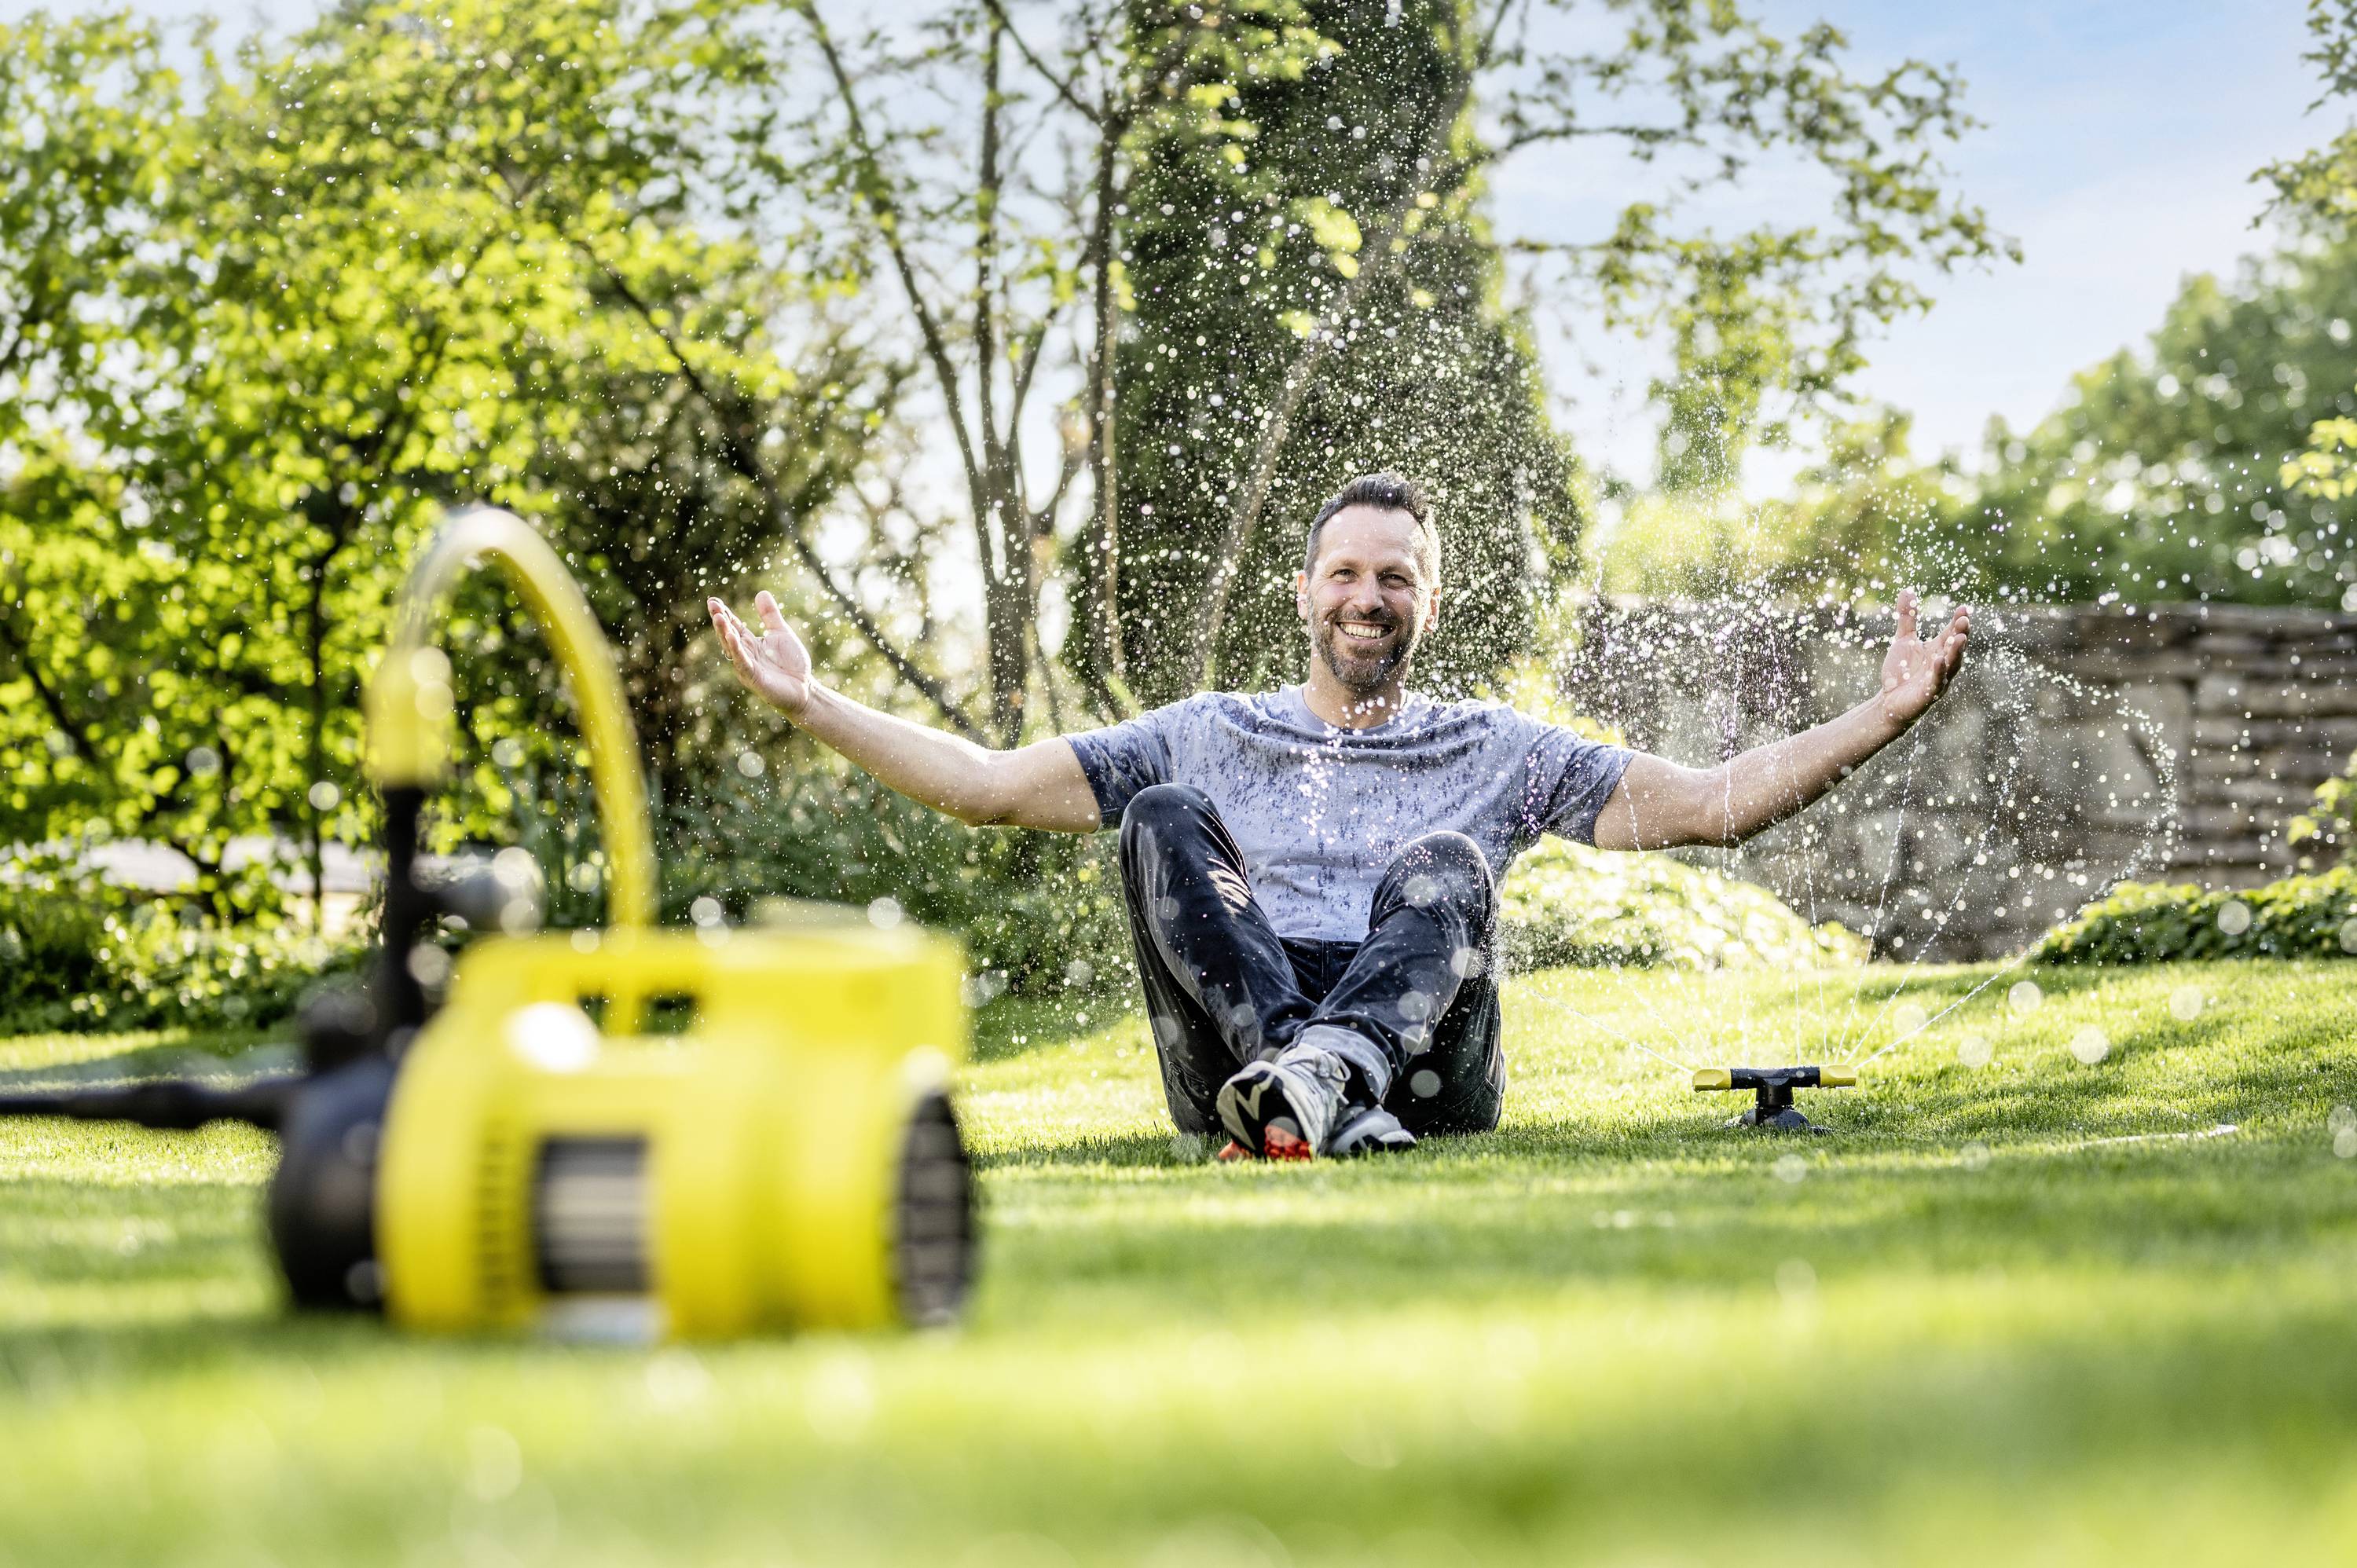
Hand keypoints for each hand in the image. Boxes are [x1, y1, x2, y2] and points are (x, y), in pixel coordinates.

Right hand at [708, 590, 817, 717]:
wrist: (805, 689)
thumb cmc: (792, 663)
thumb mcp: (781, 633)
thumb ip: (770, 615)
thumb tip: (761, 592)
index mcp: (750, 643)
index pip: (733, 626)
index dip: (724, 613)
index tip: (713, 600)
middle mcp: (745, 654)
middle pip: (729, 634)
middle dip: (720, 620)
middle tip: (712, 605)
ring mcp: (748, 666)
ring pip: (732, 647)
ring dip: (724, 632)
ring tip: (718, 617)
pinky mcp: (754, 678)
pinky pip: (742, 662)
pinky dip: (736, 650)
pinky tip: (731, 637)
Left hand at [1876, 589, 1969, 730]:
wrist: (1889, 702)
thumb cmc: (1901, 672)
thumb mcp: (1903, 640)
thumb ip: (1908, 617)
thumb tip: (1907, 590)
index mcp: (1939, 650)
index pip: (1952, 633)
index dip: (1958, 622)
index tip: (1963, 608)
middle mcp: (1943, 664)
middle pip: (1955, 647)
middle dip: (1961, 634)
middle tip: (1965, 620)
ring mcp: (1938, 680)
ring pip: (1951, 665)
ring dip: (1956, 652)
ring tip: (1960, 637)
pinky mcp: (1928, 695)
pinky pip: (1936, 683)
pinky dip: (1938, 672)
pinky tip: (1938, 660)